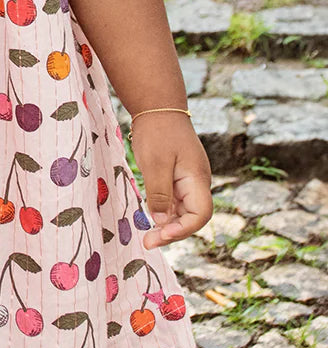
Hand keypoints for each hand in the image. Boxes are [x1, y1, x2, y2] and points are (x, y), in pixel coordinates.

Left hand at [130, 114, 212, 250]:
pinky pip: (174, 199)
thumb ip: (159, 194)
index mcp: (197, 179)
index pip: (200, 215)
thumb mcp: (155, 164)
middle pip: (192, 216)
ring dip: (168, 223)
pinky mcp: (177, 174)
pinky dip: (163, 210)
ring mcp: (188, 178)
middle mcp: (197, 182)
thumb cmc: (157, 132)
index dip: (182, 230)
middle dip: (173, 231)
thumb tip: (162, 223)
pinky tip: (149, 216)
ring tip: (147, 234)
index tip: (159, 236)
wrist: (157, 106)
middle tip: (148, 241)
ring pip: (182, 209)